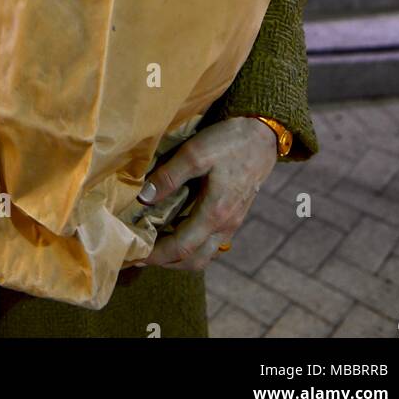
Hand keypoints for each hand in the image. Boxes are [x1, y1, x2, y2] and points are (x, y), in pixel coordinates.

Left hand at [131, 116, 277, 271]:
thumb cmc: (229, 142)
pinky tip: (178, 230)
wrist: (262, 136)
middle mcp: (225, 225)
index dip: (156, 255)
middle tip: (142, 255)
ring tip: (157, 244)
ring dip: (181, 257)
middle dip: (167, 262)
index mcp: (215, 213)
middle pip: (194, 261)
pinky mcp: (235, 215)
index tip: (135, 256)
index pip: (181, 248)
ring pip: (205, 254)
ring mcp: (232, 222)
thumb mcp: (195, 153)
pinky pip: (212, 242)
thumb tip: (144, 198)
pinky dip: (193, 245)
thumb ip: (170, 176)